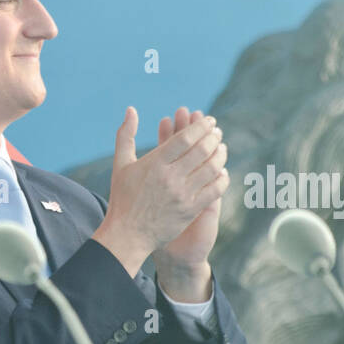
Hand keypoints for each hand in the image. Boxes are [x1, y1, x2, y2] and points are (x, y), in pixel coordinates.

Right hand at [92, 105, 227, 276]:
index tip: (209, 120)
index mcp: (155, 163)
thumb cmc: (123, 197)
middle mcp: (170, 177)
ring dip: (220, 155)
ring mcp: (182, 194)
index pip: (184, 138)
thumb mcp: (121, 163)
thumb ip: (125, 134)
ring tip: (222, 147)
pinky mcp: (190, 210)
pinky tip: (222, 171)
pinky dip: (222, 178)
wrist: (128, 234)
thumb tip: (131, 109)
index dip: (200, 126)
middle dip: (213, 137)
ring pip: (211, 168)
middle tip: (217, 131)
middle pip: (201, 150)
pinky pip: (214, 190)